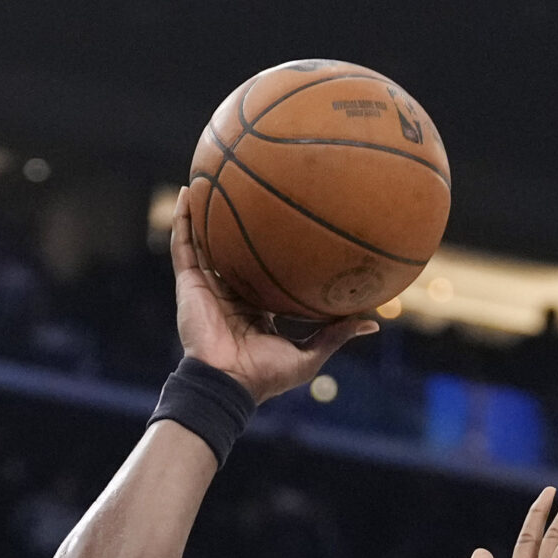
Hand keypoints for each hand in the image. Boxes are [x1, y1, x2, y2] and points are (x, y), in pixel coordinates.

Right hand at [170, 194, 376, 404]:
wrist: (229, 382)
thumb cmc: (266, 374)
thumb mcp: (310, 353)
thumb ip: (337, 333)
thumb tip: (374, 323)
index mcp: (255, 308)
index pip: (262, 271)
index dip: (271, 249)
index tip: (284, 222)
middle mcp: (230, 293)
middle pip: (233, 249)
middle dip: (237, 221)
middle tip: (249, 187)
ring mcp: (207, 287)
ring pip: (204, 240)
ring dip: (204, 210)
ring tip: (210, 175)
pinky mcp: (189, 285)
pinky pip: (183, 246)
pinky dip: (183, 220)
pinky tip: (187, 192)